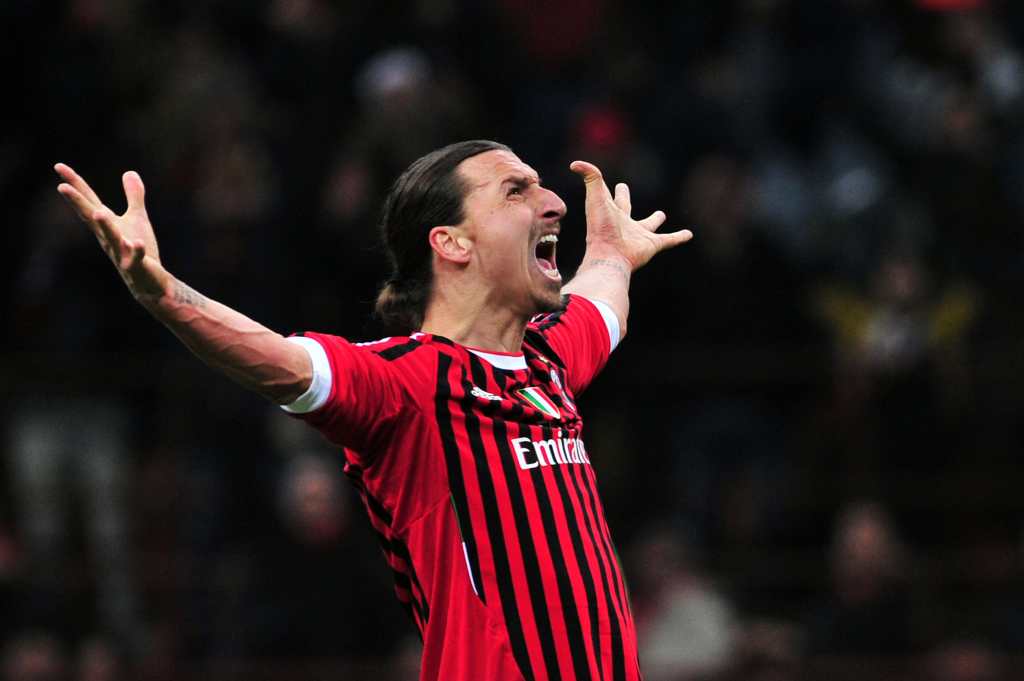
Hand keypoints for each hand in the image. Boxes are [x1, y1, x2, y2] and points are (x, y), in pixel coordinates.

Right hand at [55, 163, 169, 299]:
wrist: (149, 283)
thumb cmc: (139, 251)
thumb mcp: (137, 219)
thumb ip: (134, 196)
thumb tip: (129, 171)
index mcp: (106, 225)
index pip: (88, 201)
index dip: (75, 184)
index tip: (58, 166)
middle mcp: (108, 238)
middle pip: (91, 218)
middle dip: (78, 204)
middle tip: (62, 187)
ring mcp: (121, 253)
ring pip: (111, 238)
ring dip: (105, 226)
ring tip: (99, 212)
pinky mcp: (136, 266)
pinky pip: (135, 258)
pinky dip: (135, 251)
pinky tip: (135, 243)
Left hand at [569, 160, 691, 270]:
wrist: (609, 256)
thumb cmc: (600, 227)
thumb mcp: (595, 197)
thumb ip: (590, 177)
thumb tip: (575, 163)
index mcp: (610, 211)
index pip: (609, 195)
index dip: (606, 186)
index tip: (603, 178)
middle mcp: (623, 223)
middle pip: (625, 207)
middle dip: (624, 198)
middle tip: (624, 188)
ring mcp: (638, 235)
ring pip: (649, 225)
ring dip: (655, 220)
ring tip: (662, 215)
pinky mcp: (652, 245)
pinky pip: (668, 240)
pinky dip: (678, 237)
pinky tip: (688, 234)